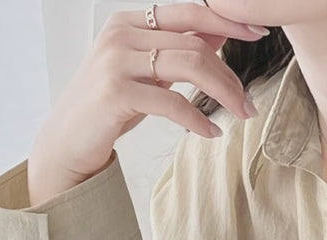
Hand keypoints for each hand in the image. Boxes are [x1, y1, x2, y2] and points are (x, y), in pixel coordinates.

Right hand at [28, 2, 266, 202]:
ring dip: (223, 93)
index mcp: (131, 22)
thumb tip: (220, 28)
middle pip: (195, 44)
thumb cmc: (111, 106)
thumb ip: (179, 49)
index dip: (227, 19)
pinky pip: (172, 102)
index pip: (189, 11)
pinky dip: (198, 119)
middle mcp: (121, 33)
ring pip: (189, 65)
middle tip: (248, 103)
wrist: (69, 140)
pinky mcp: (116, 91)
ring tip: (239, 114)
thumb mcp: (149, 72)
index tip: (257, 32)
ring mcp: (116, 60)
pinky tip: (211, 132)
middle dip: (230, 75)